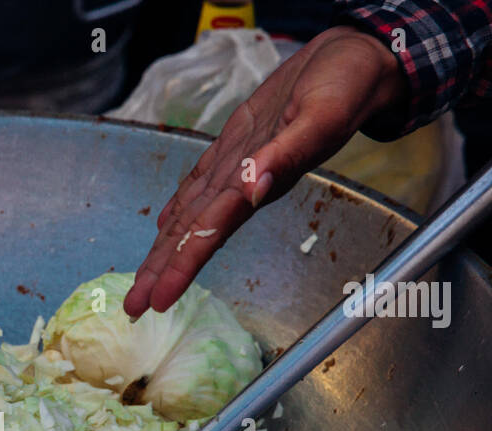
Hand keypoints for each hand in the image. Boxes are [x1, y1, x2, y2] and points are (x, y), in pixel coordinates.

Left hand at [124, 26, 407, 317]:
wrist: (359, 61)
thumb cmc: (346, 84)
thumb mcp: (322, 116)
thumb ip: (288, 153)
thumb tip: (255, 187)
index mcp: (261, 182)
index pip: (211, 232)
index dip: (182, 266)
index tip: (158, 300)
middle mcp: (245, 183)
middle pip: (193, 234)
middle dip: (162, 271)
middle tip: (132, 308)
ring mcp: (238, 166)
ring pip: (192, 214)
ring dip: (165, 249)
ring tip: (142, 283)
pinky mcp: (237, 145)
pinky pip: (200, 184)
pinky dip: (179, 208)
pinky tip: (164, 225)